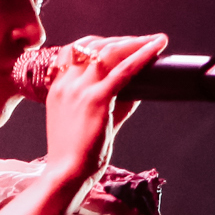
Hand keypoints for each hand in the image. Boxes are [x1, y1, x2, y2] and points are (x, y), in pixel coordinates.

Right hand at [38, 33, 166, 193]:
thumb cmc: (76, 156)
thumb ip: (111, 104)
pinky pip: (123, 70)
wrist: (66, 174)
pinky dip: (142, 56)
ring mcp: (80, 90)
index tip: (116, 43)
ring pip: (108, 52)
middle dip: (120, 40)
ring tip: (155, 41)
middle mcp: (66, 84)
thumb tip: (136, 91)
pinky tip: (156, 49)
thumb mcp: (88, 122)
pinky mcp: (96, 100)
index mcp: (58, 89)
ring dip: (134, 42)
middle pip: (92, 46)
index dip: (96, 43)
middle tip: (142, 40)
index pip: (72, 51)